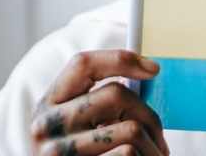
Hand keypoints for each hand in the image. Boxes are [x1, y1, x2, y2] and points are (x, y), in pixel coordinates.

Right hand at [30, 50, 169, 155]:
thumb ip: (100, 100)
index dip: (121, 60)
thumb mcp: (79, 124)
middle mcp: (47, 126)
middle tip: (159, 133)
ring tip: (153, 153)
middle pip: (116, 94)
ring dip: (154, 144)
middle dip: (149, 113)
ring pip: (131, 129)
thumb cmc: (83, 154)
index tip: (153, 69)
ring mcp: (59, 153)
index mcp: (49, 102)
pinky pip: (129, 154)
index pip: (83, 64)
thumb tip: (148, 72)